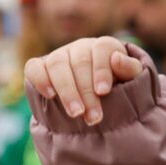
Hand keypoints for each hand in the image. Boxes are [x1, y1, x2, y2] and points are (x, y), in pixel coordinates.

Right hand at [27, 38, 144, 123]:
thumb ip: (130, 69)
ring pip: (58, 64)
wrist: (97, 103)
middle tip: (93, 118)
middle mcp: (80, 48)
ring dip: (66, 90)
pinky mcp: (40, 67)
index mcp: (103, 47)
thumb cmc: (118, 90)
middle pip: (80, 62)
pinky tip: (50, 95)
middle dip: (87, 91)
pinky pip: (34, 67)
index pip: (102, 49)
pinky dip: (40, 79)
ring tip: (75, 113)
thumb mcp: (131, 81)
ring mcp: (59, 56)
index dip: (102, 70)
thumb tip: (116, 58)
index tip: (103, 92)